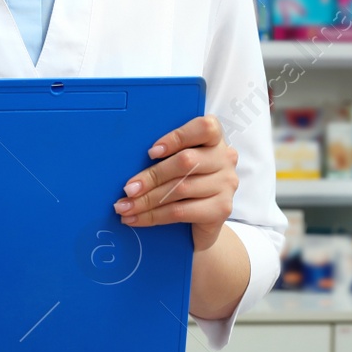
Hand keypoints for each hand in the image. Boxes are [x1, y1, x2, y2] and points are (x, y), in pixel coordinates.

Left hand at [113, 115, 237, 250]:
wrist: (199, 223)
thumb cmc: (183, 183)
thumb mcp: (176, 164)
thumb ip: (164, 155)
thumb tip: (127, 161)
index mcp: (214, 139)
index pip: (205, 128)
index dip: (177, 137)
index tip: (151, 152)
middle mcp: (225, 158)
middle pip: (186, 162)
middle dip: (151, 176)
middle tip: (128, 189)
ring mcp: (226, 184)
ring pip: (180, 189)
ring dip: (147, 200)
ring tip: (125, 206)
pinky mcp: (222, 209)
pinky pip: (181, 211)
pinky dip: (154, 216)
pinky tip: (137, 219)